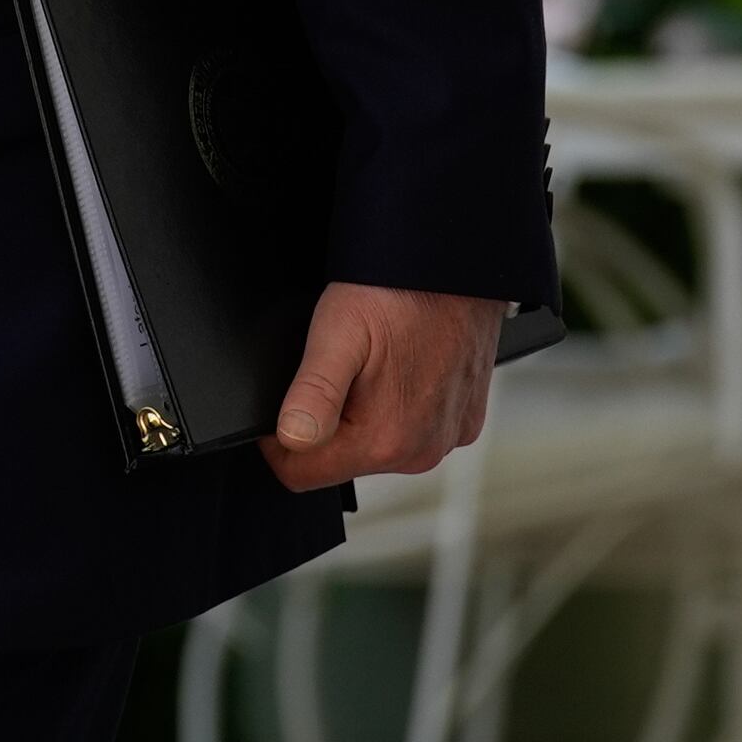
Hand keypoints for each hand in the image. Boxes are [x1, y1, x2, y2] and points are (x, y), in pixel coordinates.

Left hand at [263, 281, 508, 491]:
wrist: (458, 267)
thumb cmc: (400, 291)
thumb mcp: (338, 330)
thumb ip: (313, 392)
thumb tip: (290, 439)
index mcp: (386, 440)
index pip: (301, 474)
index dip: (278, 440)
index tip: (285, 400)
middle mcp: (421, 451)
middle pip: (341, 461)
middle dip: (327, 422)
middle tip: (340, 366)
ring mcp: (446, 439)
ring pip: (376, 446)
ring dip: (364, 413)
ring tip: (373, 360)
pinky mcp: (463, 423)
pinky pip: (412, 430)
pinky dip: (399, 405)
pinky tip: (401, 365)